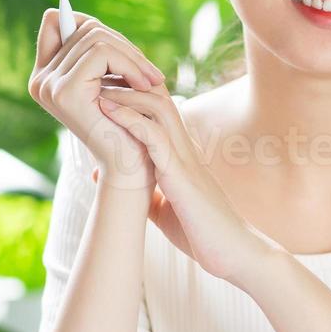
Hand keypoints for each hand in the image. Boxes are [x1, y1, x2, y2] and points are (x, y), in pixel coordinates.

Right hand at [28, 6, 167, 189]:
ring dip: (133, 56)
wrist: (133, 168)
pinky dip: (131, 64)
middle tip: (150, 71)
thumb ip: (99, 53)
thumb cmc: (129, 125)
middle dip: (124, 44)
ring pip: (95, 37)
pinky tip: (146, 85)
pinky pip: (101, 53)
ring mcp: (48, 85)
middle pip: (83, 26)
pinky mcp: (65, 91)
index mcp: (46, 75)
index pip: (56, 20)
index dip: (91, 24)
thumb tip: (75, 7)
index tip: (124, 52)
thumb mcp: (113, 82)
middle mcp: (40, 79)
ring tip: (153, 80)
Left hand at [92, 86, 283, 281]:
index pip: (156, 110)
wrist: (234, 254)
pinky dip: (130, 121)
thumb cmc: (202, 235)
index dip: (131, 92)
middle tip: (96, 76)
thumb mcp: (162, 210)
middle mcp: (184, 148)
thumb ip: (138, 190)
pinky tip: (108, 112)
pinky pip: (155, 137)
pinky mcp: (182, 175)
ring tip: (97, 87)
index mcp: (180, 154)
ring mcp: (185, 159)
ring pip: (158, 109)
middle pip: (158, 97)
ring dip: (126, 95)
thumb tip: (103, 176)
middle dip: (127, 83)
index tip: (102, 87)